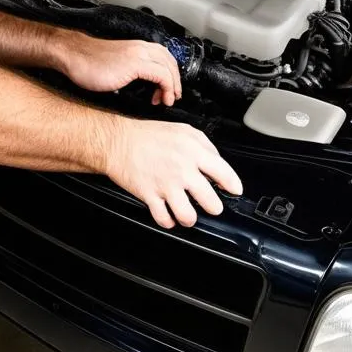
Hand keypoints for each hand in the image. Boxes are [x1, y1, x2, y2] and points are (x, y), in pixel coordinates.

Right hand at [58, 32, 180, 105]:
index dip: (170, 74)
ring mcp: (138, 54)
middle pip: (170, 61)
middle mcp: (140, 48)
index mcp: (136, 47)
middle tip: (172, 97)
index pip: (164, 57)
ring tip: (168, 99)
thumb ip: (129, 73)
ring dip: (173, 85)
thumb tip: (139, 88)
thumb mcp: (115, 67)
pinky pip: (161, 75)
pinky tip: (161, 98)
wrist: (72, 55)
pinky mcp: (135, 64)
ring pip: (169, 67)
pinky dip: (166, 87)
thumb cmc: (87, 63)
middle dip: (176, 80)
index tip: (166, 90)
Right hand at [104, 119, 242, 228]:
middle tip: (209, 205)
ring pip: (188, 217)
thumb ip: (204, 146)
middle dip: (213, 207)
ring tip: (188, 213)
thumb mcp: (183, 130)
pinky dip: (169, 221)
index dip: (233, 185)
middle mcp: (182, 170)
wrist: (118, 142)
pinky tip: (169, 215)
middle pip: (211, 203)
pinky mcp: (150, 196)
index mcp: (193, 152)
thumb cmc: (148, 135)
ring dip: (190, 218)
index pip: (224, 174)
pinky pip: (165, 219)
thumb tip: (217, 162)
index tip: (234, 190)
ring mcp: (166, 186)